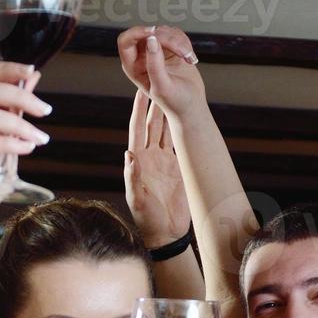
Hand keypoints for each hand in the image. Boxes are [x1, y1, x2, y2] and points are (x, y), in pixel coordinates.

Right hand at [0, 63, 50, 222]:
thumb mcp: (8, 136)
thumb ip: (15, 108)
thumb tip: (32, 79)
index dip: (8, 70)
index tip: (31, 72)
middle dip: (20, 97)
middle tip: (44, 110)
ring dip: (18, 124)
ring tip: (38, 137)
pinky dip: (9, 143)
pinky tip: (26, 147)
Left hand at [115, 26, 204, 122]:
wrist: (191, 105)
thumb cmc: (175, 102)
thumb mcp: (163, 87)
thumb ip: (154, 64)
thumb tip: (151, 40)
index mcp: (133, 67)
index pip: (126, 41)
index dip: (137, 32)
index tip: (154, 33)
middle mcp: (142, 57)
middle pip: (149, 33)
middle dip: (168, 39)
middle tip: (183, 53)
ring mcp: (156, 51)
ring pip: (164, 31)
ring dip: (179, 42)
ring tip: (188, 58)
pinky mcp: (169, 47)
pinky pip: (175, 34)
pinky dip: (184, 43)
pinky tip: (189, 58)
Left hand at [124, 91, 191, 247]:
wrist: (166, 234)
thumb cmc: (146, 219)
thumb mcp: (137, 198)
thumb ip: (133, 177)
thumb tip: (129, 155)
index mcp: (138, 161)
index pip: (137, 129)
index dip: (138, 110)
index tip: (141, 91)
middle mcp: (151, 157)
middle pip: (154, 125)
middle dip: (157, 105)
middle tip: (162, 84)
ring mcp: (165, 161)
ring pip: (168, 132)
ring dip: (171, 114)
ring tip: (176, 95)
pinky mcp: (179, 168)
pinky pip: (181, 145)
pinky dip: (184, 131)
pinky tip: (188, 118)